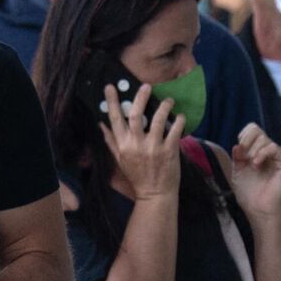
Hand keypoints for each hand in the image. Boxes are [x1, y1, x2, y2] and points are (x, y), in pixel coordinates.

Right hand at [101, 84, 183, 200]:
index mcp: (123, 145)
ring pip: (158, 120)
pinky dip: (179, 121)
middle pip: (136, 115)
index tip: (110, 87)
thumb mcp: (119, 159)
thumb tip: (100, 124)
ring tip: (169, 100)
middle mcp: (136, 144)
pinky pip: (175, 130)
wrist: (154, 193)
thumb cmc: (137, 176)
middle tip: (146, 86)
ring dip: (164, 107)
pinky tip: (180, 116)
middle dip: (141, 98)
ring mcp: (153, 147)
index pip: (115, 119)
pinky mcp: (169, 151)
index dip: (112, 102)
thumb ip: (111, 141)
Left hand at [229, 123, 280, 217]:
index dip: (244, 136)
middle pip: (257, 130)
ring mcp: (277, 156)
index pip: (252, 129)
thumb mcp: (237, 170)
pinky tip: (256, 165)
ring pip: (264, 139)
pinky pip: (274, 148)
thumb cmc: (248, 192)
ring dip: (253, 152)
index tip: (239, 151)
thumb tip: (238, 144)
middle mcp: (268, 151)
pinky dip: (262, 154)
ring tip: (252, 166)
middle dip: (246, 143)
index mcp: (257, 150)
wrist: (257, 208)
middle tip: (244, 158)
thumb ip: (238, 156)